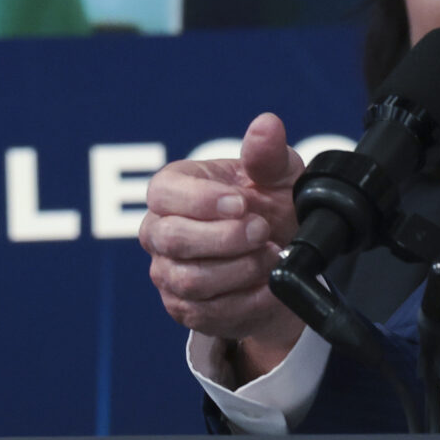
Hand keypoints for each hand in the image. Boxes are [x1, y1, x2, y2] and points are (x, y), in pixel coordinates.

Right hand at [142, 112, 307, 374]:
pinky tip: (267, 286)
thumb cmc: (270, 204)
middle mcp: (158, 231)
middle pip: (174, 239)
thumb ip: (267, 153)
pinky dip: (245, 303)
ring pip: (190, 281)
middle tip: (264, 231)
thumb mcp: (276, 175)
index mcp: (172, 189)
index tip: (243, 204)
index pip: (165, 193)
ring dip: (239, 272)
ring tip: (271, 258)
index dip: (202, 201)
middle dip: (225, 239)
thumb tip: (267, 125)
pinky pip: (206, 314)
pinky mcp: (182, 308)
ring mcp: (167, 272)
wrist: (281, 257)